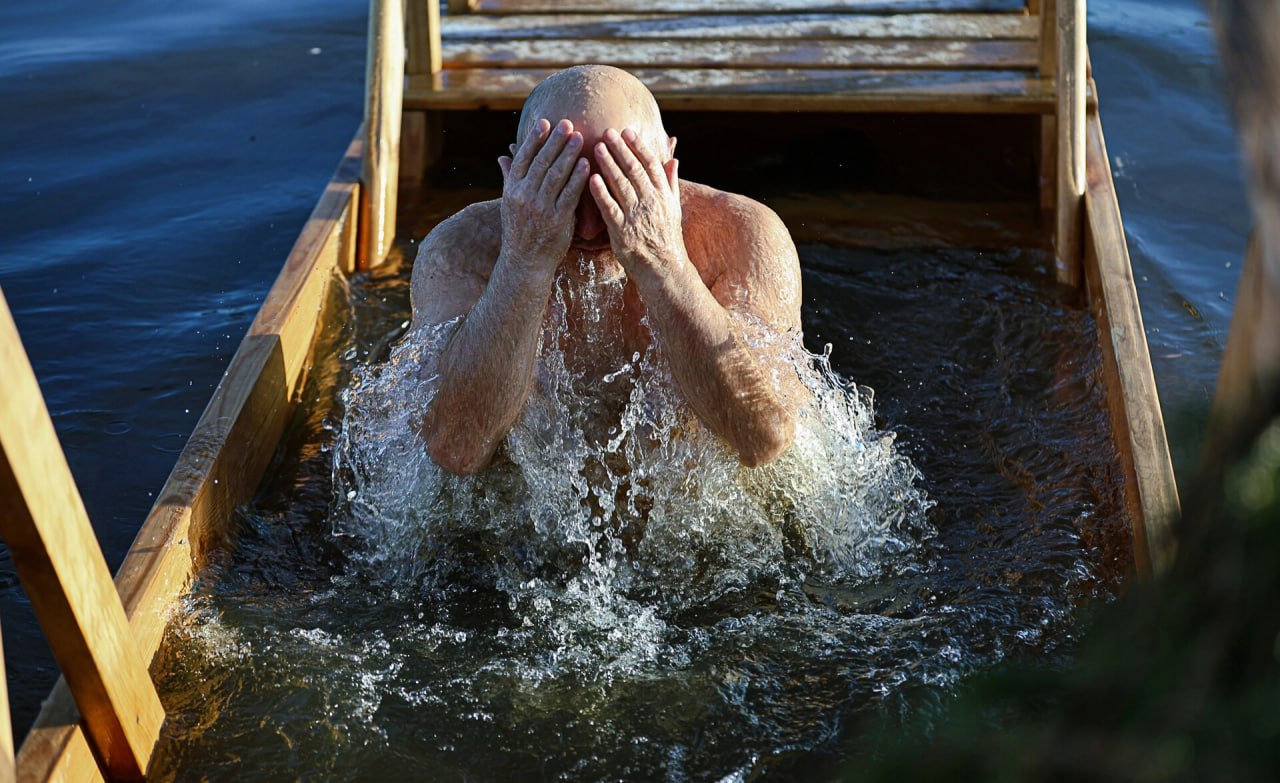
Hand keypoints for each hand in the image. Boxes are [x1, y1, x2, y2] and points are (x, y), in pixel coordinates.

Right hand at [497, 118, 589, 274]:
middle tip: (568, 123)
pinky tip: (586, 164)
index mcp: (512, 189)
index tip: (545, 122)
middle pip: (541, 162)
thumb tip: (503, 155)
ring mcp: (540, 208)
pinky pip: (569, 195)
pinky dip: (578, 178)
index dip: (534, 139)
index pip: (523, 158)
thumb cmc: (520, 230)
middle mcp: (524, 196)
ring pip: (556, 175)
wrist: (525, 263)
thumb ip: (509, 177)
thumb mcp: (509, 203)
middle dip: (555, 141)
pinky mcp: (557, 220)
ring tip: (579, 137)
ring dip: (568, 154)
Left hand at [589, 128, 685, 276]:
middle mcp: (651, 203)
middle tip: (607, 131)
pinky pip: (610, 208)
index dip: (639, 146)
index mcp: (663, 195)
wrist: (664, 269)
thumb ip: (671, 182)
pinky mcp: (622, 232)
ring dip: (609, 164)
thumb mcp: (673, 208)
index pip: (651, 165)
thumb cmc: (666, 237)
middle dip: (621, 149)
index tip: (628, 131)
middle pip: (635, 170)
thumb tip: (674, 158)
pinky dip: (601, 192)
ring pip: (621, 185)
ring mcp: (636, 217)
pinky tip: (591, 178)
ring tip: (597, 147)